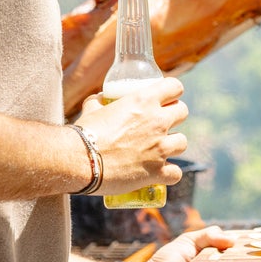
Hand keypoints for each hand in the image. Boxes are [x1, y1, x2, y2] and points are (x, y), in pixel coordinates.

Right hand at [75, 76, 187, 195]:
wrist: (77, 161)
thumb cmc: (83, 134)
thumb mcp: (91, 109)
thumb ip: (98, 101)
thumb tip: (99, 98)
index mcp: (143, 101)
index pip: (174, 87)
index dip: (172, 92)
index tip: (167, 99)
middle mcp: (157, 121)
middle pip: (183, 112)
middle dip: (174, 117)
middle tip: (162, 125)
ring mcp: (160, 147)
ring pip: (183, 142)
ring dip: (173, 145)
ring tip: (160, 150)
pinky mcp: (157, 171)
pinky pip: (176, 173)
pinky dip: (170, 174)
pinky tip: (162, 174)